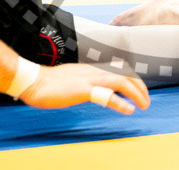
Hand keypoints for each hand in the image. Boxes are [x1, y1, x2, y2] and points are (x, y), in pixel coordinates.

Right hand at [19, 62, 149, 114]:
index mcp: (91, 69)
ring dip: (136, 93)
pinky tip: (128, 109)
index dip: (132, 77)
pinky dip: (120, 102)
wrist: (32, 80)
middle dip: (139, 86)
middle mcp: (93, 71)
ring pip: (120, 81)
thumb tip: (93, 88)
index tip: (139, 89)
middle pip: (124, 74)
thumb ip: (85, 81)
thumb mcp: (72, 78)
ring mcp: (88, 79)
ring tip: (144, 104)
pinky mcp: (81, 90)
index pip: (119, 68)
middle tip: (146, 100)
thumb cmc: (48, 82)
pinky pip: (105, 95)